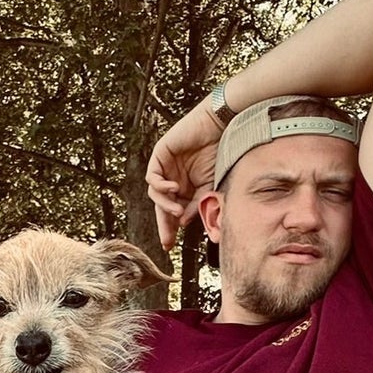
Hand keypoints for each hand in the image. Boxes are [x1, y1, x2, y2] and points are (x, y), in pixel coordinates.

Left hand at [145, 98, 223, 250]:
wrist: (220, 127)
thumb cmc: (219, 152)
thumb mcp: (210, 187)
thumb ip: (197, 205)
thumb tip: (182, 223)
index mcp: (185, 187)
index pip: (173, 211)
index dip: (170, 228)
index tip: (170, 244)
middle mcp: (173, 179)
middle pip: (161, 205)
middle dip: (163, 223)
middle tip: (167, 240)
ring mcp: (165, 168)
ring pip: (155, 194)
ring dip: (165, 205)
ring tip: (178, 210)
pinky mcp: (160, 155)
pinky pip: (152, 177)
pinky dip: (161, 186)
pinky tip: (174, 189)